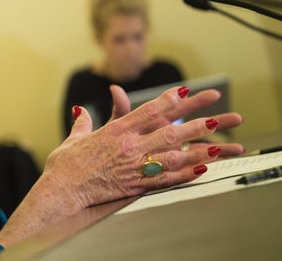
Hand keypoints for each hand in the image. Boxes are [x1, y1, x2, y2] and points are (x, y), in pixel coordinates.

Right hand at [0, 85, 243, 248]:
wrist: (61, 190)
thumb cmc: (65, 165)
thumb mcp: (75, 138)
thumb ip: (84, 122)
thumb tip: (82, 109)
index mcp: (114, 132)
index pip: (146, 111)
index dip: (168, 100)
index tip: (185, 91)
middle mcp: (128, 147)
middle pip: (168, 132)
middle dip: (195, 124)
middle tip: (217, 117)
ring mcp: (133, 167)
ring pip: (172, 155)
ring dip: (197, 149)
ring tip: (220, 144)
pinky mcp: (135, 186)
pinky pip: (165, 179)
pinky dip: (184, 173)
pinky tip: (202, 169)